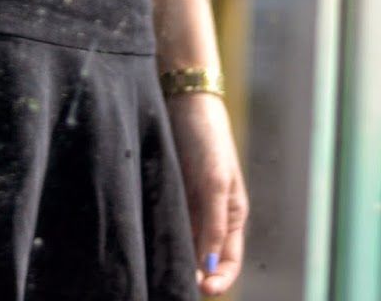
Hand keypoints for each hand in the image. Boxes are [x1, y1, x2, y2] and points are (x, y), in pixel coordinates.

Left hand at [165, 91, 249, 293]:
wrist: (184, 99)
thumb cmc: (208, 138)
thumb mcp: (216, 181)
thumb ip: (214, 224)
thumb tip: (208, 266)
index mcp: (232, 214)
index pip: (228, 261)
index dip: (219, 280)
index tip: (202, 290)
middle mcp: (212, 213)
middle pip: (204, 256)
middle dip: (193, 273)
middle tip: (172, 284)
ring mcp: (190, 202)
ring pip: (184, 241)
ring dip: (175, 255)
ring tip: (158, 269)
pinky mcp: (171, 189)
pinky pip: (167, 221)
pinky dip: (162, 235)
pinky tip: (148, 243)